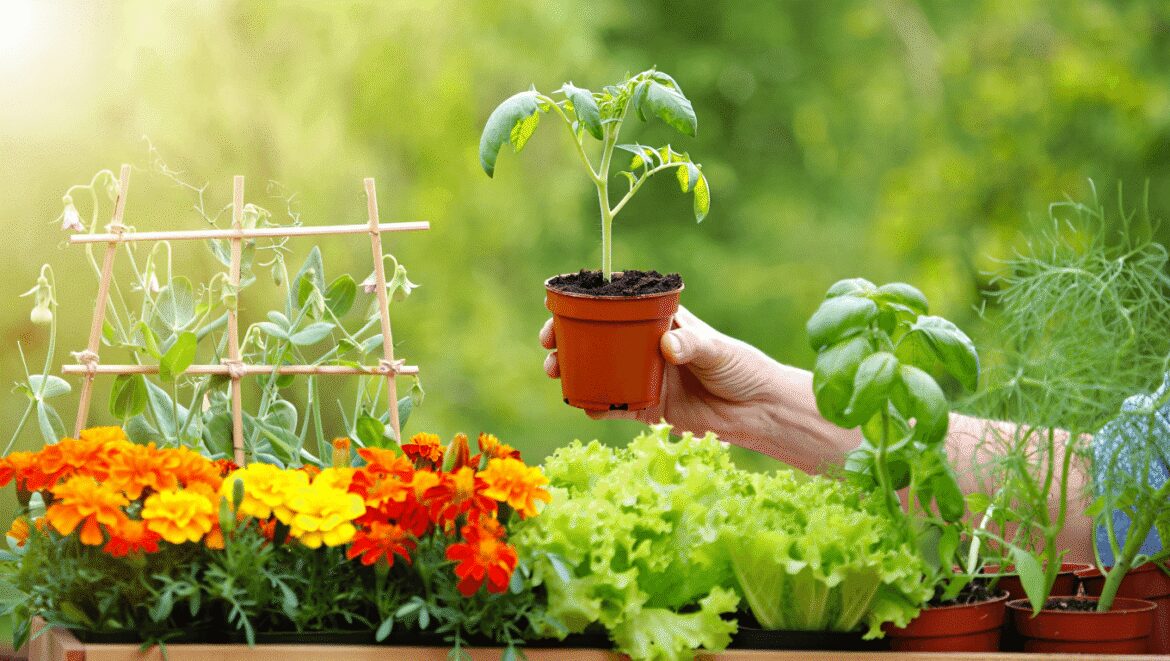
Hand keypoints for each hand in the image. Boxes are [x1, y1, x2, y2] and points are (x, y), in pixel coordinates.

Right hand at [540, 306, 830, 462]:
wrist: (755, 409)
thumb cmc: (739, 367)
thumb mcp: (716, 350)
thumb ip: (692, 344)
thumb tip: (668, 346)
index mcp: (657, 322)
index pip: (615, 307)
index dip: (585, 306)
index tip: (562, 308)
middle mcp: (644, 348)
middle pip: (596, 339)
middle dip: (567, 340)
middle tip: (550, 346)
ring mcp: (641, 377)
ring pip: (598, 370)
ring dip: (572, 371)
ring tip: (557, 372)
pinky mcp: (645, 408)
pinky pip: (613, 405)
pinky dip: (596, 405)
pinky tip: (583, 404)